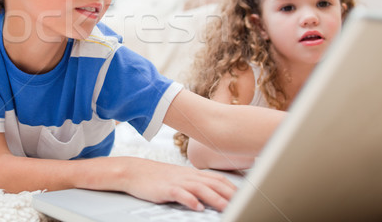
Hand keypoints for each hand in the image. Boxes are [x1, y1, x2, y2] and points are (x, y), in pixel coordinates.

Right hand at [119, 157, 235, 211]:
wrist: (134, 172)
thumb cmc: (158, 177)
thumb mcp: (180, 178)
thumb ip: (196, 185)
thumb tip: (213, 194)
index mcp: (193, 174)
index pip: (218, 179)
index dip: (233, 187)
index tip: (247, 196)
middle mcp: (188, 176)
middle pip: (214, 183)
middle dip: (230, 194)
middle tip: (244, 203)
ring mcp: (177, 181)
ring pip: (200, 189)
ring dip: (215, 198)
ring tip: (227, 208)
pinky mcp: (166, 188)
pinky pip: (180, 194)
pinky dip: (190, 200)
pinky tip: (197, 207)